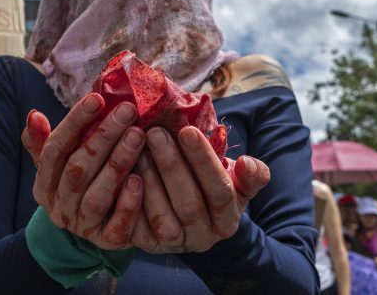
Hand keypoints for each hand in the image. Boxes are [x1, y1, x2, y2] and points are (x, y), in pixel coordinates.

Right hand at [23, 93, 145, 249]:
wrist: (97, 228)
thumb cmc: (83, 180)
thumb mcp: (62, 163)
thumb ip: (45, 141)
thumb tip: (34, 115)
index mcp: (45, 184)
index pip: (54, 150)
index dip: (74, 123)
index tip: (97, 98)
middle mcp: (60, 207)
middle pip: (77, 169)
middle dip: (103, 137)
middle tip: (128, 110)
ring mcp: (83, 226)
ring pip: (97, 195)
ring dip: (117, 163)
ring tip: (138, 135)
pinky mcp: (108, 242)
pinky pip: (117, 225)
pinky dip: (128, 202)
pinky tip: (140, 178)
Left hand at [130, 126, 269, 252]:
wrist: (190, 216)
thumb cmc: (213, 186)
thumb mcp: (239, 182)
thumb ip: (252, 174)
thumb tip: (247, 163)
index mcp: (227, 220)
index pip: (219, 190)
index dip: (203, 160)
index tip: (188, 130)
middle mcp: (202, 237)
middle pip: (188, 203)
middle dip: (171, 166)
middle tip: (155, 133)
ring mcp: (174, 245)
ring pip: (162, 218)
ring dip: (149, 181)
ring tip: (138, 149)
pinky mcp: (147, 246)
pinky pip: (136, 228)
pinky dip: (129, 201)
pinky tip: (125, 173)